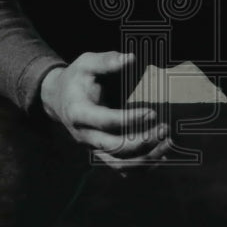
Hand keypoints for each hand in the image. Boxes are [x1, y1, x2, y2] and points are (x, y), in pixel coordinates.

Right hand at [39, 51, 171, 168]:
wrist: (59, 99)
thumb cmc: (76, 78)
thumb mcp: (86, 63)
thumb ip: (107, 61)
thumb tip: (130, 59)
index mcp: (78, 112)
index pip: (105, 121)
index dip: (130, 120)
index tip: (152, 112)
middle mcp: (84, 135)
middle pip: (114, 148)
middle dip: (142, 142)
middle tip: (164, 128)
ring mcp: (92, 148)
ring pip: (120, 164)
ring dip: (146, 158)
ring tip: (167, 142)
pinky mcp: (101, 153)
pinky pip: (122, 168)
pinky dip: (142, 166)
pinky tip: (161, 156)